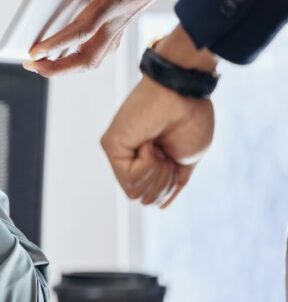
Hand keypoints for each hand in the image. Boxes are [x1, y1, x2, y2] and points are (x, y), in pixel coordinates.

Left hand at [24, 0, 194, 76]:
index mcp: (117, 0)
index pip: (82, 30)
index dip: (57, 44)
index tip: (34, 52)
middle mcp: (119, 17)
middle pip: (88, 57)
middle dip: (58, 67)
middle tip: (31, 64)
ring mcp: (122, 22)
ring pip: (94, 57)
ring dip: (68, 66)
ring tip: (42, 64)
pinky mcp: (122, 20)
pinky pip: (100, 48)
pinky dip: (81, 56)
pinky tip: (67, 53)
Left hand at [100, 76, 213, 208]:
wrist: (185, 96)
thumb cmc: (191, 121)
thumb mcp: (185, 162)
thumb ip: (170, 184)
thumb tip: (157, 205)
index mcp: (150, 162)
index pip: (153, 196)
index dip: (170, 185)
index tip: (175, 159)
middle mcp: (131, 158)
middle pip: (143, 198)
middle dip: (163, 182)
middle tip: (167, 152)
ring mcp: (120, 152)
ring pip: (135, 193)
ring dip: (157, 172)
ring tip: (158, 146)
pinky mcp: (110, 146)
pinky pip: (130, 178)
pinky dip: (148, 164)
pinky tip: (149, 143)